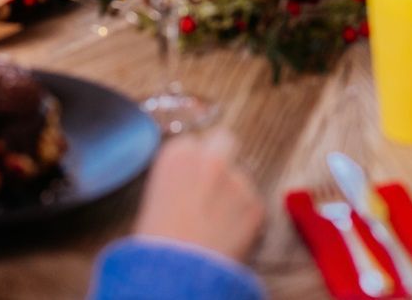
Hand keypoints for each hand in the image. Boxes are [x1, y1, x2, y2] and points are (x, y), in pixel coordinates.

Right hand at [133, 130, 264, 261]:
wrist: (176, 270)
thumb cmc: (156, 242)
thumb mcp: (154, 199)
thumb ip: (177, 179)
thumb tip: (190, 183)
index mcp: (178, 155)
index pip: (193, 142)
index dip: (194, 161)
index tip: (193, 177)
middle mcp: (210, 159)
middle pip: (225, 141)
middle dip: (223, 157)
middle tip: (216, 183)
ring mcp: (237, 179)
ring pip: (242, 176)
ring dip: (234, 192)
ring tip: (217, 223)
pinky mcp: (256, 204)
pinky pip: (253, 204)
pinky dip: (245, 217)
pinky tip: (228, 235)